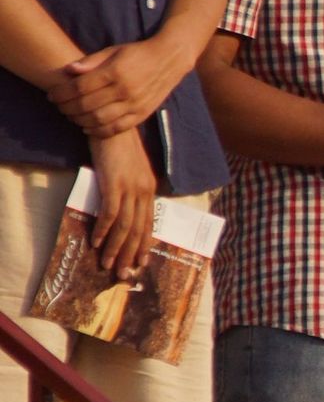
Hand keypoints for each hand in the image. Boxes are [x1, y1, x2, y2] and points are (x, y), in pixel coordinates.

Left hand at [48, 36, 186, 137]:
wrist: (170, 58)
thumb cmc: (138, 53)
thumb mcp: (114, 51)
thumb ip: (91, 61)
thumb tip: (69, 70)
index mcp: (116, 71)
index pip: (80, 87)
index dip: (62, 93)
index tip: (52, 95)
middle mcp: (125, 89)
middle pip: (86, 105)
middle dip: (67, 108)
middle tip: (59, 107)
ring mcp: (135, 104)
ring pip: (99, 119)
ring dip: (80, 121)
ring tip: (72, 117)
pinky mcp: (142, 114)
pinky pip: (117, 128)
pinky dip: (99, 131)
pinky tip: (88, 127)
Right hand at [87, 130, 156, 279]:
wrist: (112, 127)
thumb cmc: (119, 149)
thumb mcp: (130, 173)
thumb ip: (130, 191)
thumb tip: (122, 213)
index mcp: (150, 189)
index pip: (149, 223)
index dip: (144, 245)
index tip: (140, 264)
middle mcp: (144, 191)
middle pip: (139, 229)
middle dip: (131, 254)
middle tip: (124, 274)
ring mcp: (130, 188)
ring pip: (125, 226)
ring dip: (115, 247)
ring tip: (107, 265)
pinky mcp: (114, 184)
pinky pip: (111, 212)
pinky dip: (104, 229)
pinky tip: (96, 243)